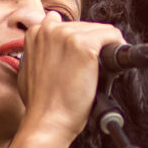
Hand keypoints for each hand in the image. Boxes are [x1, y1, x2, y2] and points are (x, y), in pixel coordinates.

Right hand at [16, 11, 124, 141]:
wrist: (47, 120)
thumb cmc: (41, 103)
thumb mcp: (29, 70)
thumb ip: (39, 52)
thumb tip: (50, 44)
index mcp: (36, 33)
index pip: (67, 26)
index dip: (78, 43)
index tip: (84, 59)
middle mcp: (50, 29)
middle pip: (84, 27)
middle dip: (93, 45)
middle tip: (96, 69)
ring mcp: (67, 35)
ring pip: (99, 30)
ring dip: (105, 47)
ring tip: (105, 69)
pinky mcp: (84, 45)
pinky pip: (111, 35)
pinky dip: (118, 45)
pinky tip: (115, 64)